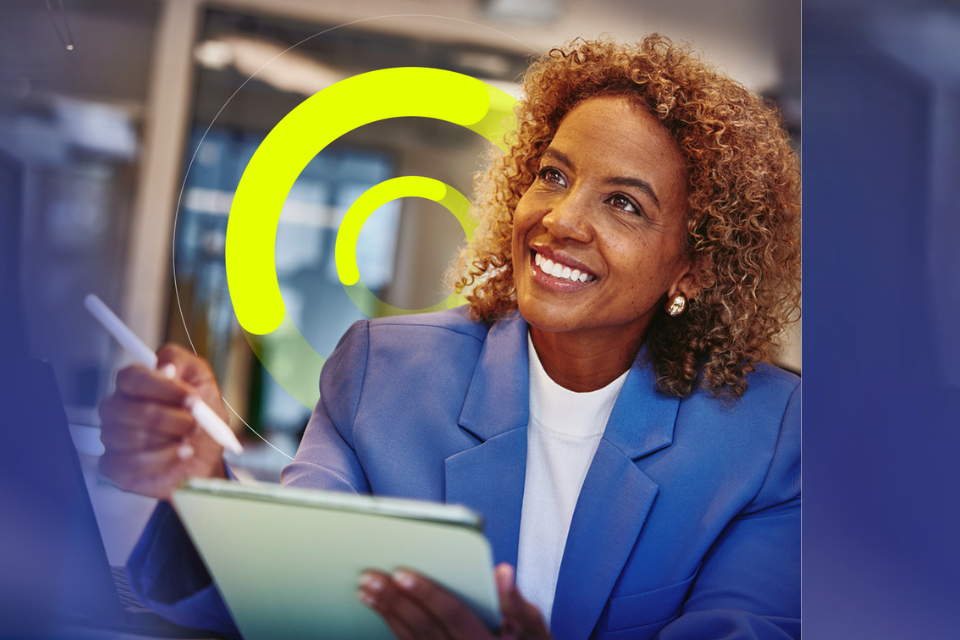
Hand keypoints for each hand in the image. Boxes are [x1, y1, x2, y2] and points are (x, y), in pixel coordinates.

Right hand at [98, 343, 229, 500]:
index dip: (164, 388)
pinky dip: (163, 459)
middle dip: (176, 420)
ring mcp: (111, 437)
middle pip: (137, 411)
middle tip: (195, 425)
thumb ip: (182, 362)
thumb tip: (164, 366)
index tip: (192, 398)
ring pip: (135, 438)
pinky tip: (181, 454)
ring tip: (187, 440)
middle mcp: (116, 408)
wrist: (206, 453)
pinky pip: (130, 464)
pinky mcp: (112, 466)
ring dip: (172, 440)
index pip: (132, 378)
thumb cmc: (200, 414)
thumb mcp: (201, 379)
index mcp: (133, 383)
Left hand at [357, 563, 550, 639]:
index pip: (453, 615)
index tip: (402, 573)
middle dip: (396, 602)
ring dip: (388, 615)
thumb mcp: (536, 631)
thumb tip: (501, 572)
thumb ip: (518, 603)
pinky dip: (394, 629)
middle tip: (370, 577)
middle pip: (425, 629)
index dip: (428, 594)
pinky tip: (382, 612)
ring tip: (367, 591)